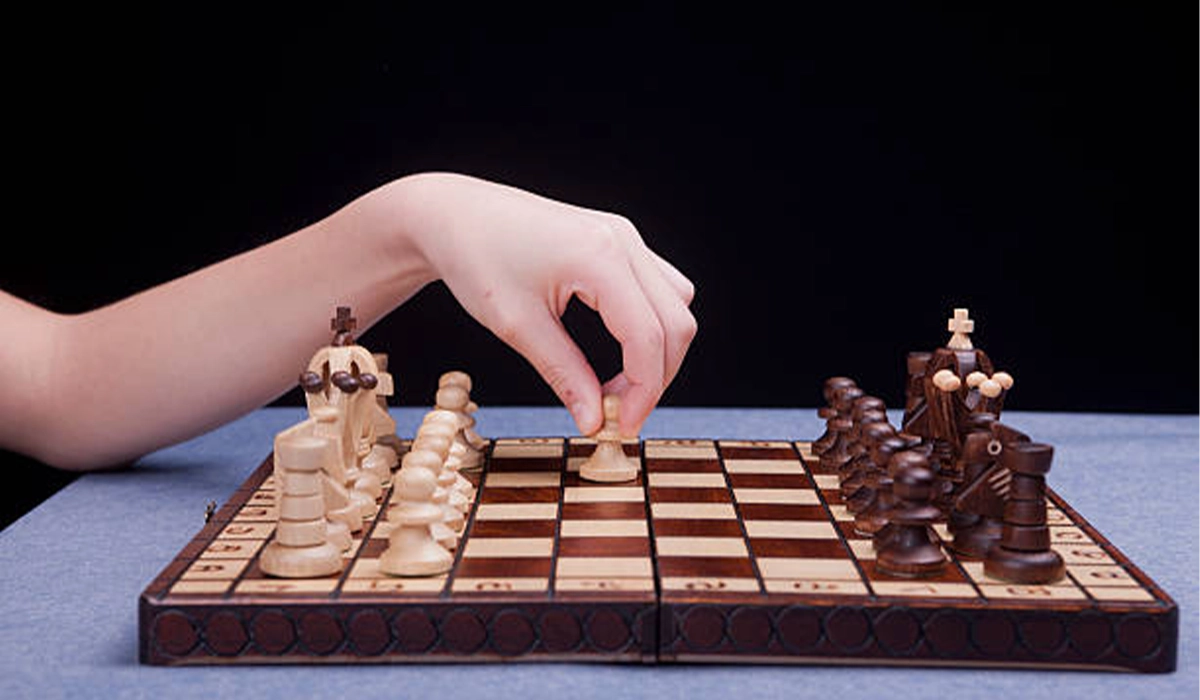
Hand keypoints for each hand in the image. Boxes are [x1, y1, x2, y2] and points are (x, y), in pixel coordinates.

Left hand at [390, 173, 695, 435]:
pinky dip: (650, 325)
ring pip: (676, 305)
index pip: (649, 336)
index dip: (645, 391)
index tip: (622, 427)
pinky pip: (660, 288)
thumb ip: (564, 374)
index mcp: (600, 257)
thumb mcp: (517, 326)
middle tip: (618, 414)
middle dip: (656, 377)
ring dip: (658, 351)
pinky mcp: (619, 241)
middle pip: (676, 323)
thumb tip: (594, 420)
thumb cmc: (475, 257)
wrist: (453, 214)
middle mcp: (623, 241)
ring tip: (616, 385)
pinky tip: (618, 348)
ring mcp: (625, 237)